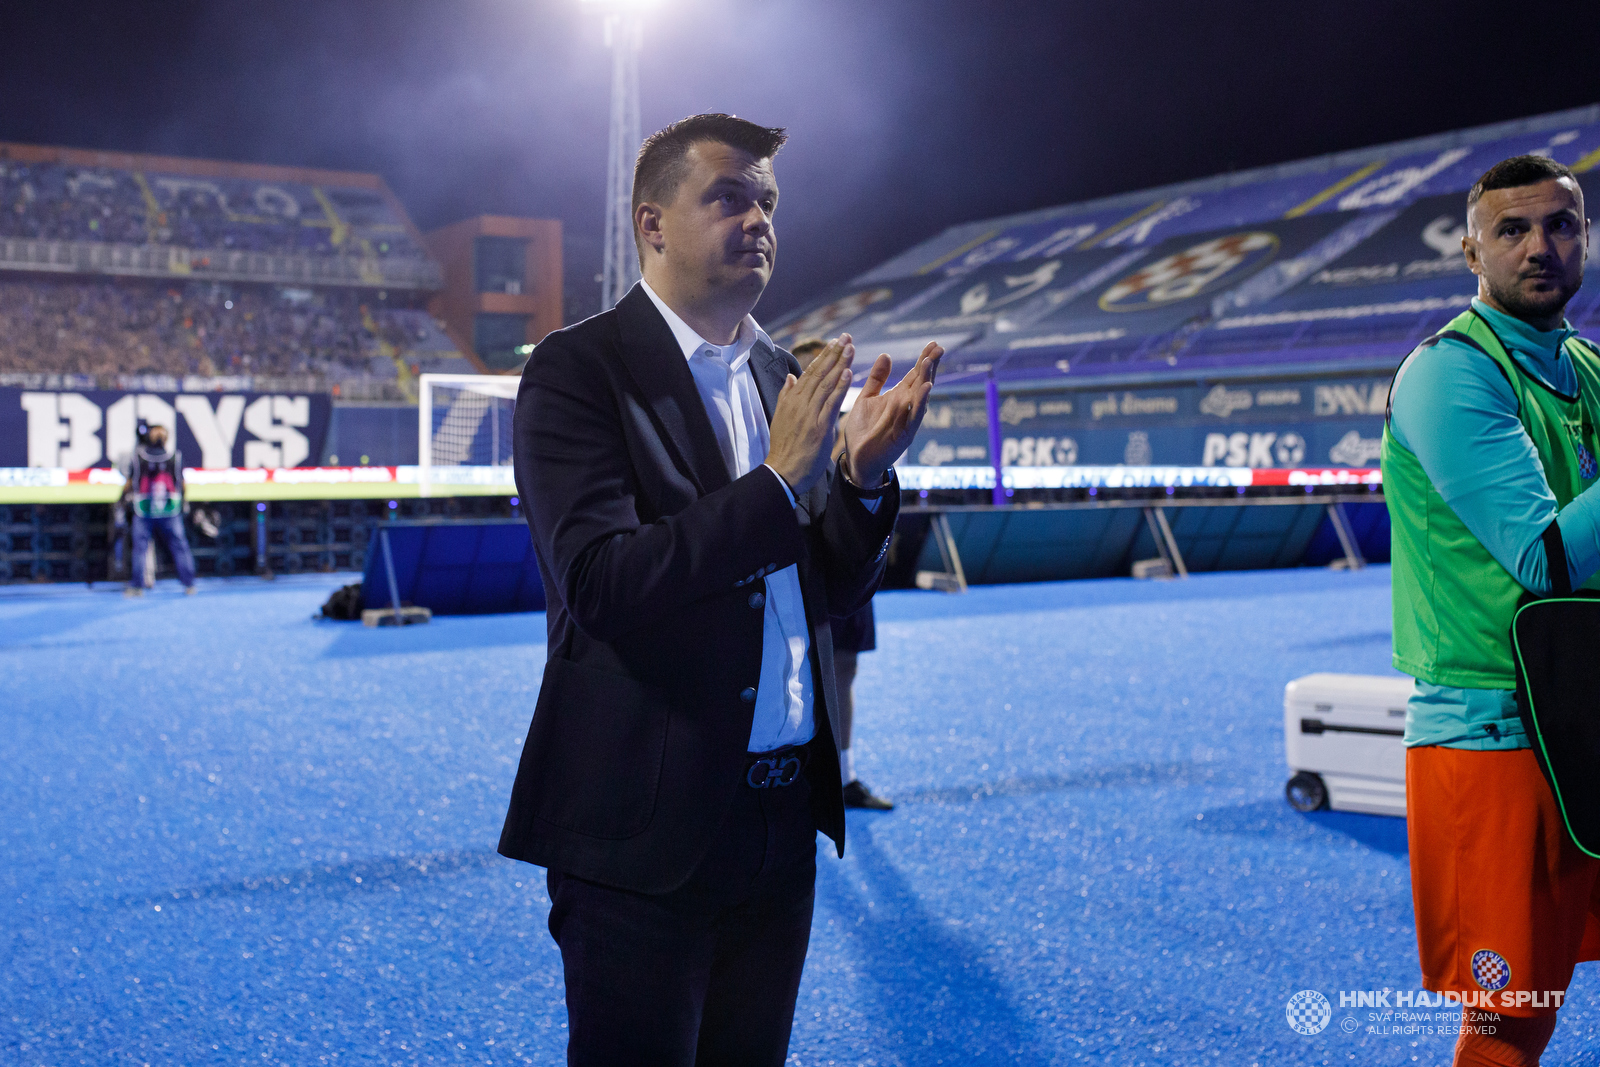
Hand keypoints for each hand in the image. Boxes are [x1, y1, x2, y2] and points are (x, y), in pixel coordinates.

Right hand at [765, 334, 853, 495]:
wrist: (783, 471)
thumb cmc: (784, 448)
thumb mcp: (780, 417)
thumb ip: (786, 396)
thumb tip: (790, 377)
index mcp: (792, 400)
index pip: (809, 372)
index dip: (823, 356)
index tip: (835, 342)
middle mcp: (800, 403)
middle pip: (818, 373)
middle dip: (833, 353)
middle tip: (846, 336)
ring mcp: (809, 413)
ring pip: (826, 383)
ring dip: (840, 364)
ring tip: (850, 347)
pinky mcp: (819, 426)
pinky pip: (831, 403)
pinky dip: (839, 387)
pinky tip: (848, 373)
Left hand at [839, 340, 942, 485]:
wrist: (856, 459)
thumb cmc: (863, 430)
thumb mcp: (866, 399)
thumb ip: (876, 379)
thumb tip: (886, 354)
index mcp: (898, 397)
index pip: (914, 375)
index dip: (923, 359)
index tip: (932, 343)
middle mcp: (906, 407)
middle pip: (921, 382)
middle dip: (930, 366)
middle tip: (938, 347)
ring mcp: (907, 421)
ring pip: (920, 398)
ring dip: (926, 380)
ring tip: (929, 362)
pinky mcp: (904, 436)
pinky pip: (914, 417)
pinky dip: (920, 403)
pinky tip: (926, 389)